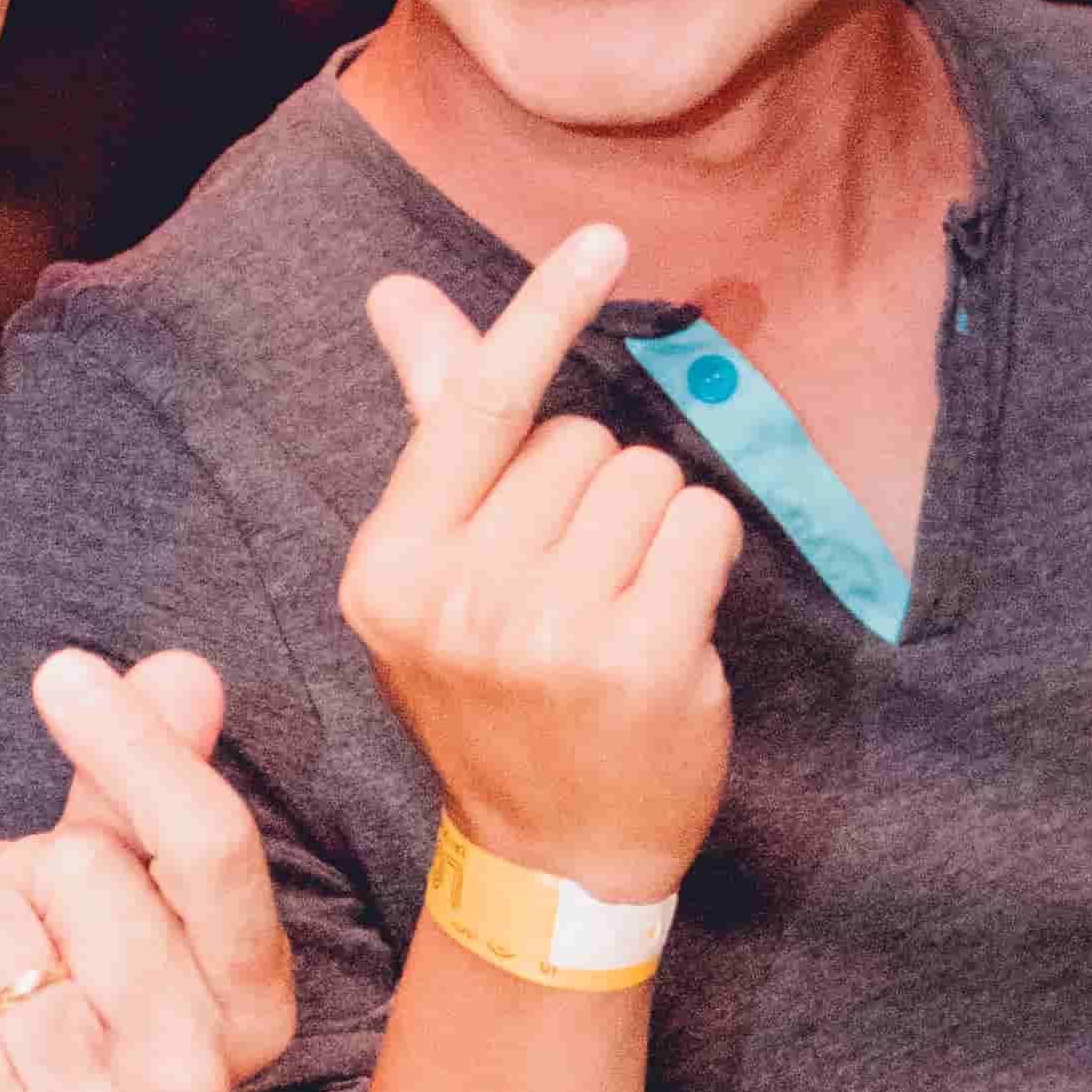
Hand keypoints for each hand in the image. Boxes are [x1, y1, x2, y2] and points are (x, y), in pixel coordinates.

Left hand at [0, 645, 299, 1091]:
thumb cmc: (51, 1020)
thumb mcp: (106, 903)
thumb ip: (142, 793)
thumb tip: (182, 672)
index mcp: (249, 1005)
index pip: (210, 850)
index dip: (138, 749)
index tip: (66, 672)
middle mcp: (195, 1074)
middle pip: (84, 873)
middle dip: (22, 878)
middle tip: (15, 933)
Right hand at [341, 223, 736, 904]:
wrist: (553, 856)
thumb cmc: (499, 693)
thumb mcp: (438, 573)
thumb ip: (433, 426)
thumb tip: (397, 295)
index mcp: (390, 567)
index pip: (476, 404)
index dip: (541, 311)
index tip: (602, 236)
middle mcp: (457, 597)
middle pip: (579, 441)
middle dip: (596, 493)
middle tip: (573, 590)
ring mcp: (547, 633)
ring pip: (647, 476)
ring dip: (653, 527)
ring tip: (619, 611)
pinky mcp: (637, 658)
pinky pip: (701, 524)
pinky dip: (702, 558)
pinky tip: (670, 626)